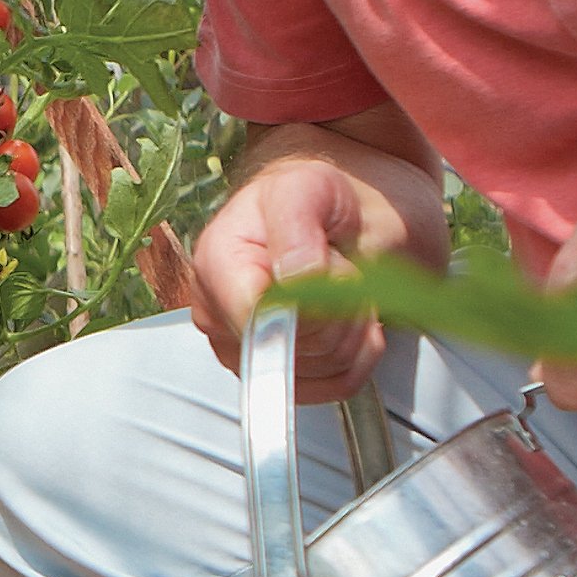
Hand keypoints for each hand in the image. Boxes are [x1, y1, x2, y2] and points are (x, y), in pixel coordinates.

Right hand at [187, 136, 437, 401]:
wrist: (335, 213)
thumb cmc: (319, 196)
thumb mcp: (310, 188)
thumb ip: (296, 226)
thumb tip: (290, 280)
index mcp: (217, 262)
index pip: (257, 318)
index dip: (309, 303)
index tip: (331, 262)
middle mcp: (219, 313)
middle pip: (295, 349)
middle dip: (339, 310)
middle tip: (341, 267)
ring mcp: (244, 350)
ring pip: (320, 371)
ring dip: (353, 329)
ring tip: (343, 286)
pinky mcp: (275, 374)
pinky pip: (333, 388)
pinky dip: (359, 354)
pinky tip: (351, 317)